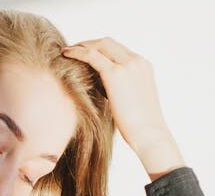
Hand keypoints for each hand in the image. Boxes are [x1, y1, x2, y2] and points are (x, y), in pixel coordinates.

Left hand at [61, 37, 172, 153]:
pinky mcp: (115, 74)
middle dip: (88, 43)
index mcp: (142, 66)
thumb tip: (98, 86)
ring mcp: (128, 65)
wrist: (148, 133)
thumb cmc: (138, 125)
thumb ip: (117, 88)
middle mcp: (137, 61)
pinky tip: (66, 54)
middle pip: (108, 42)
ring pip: (100, 45)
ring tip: (66, 51)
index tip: (84, 53)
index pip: (117, 49)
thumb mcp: (129, 100)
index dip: (98, 48)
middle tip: (72, 50)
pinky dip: (78, 52)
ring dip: (82, 46)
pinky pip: (92, 56)